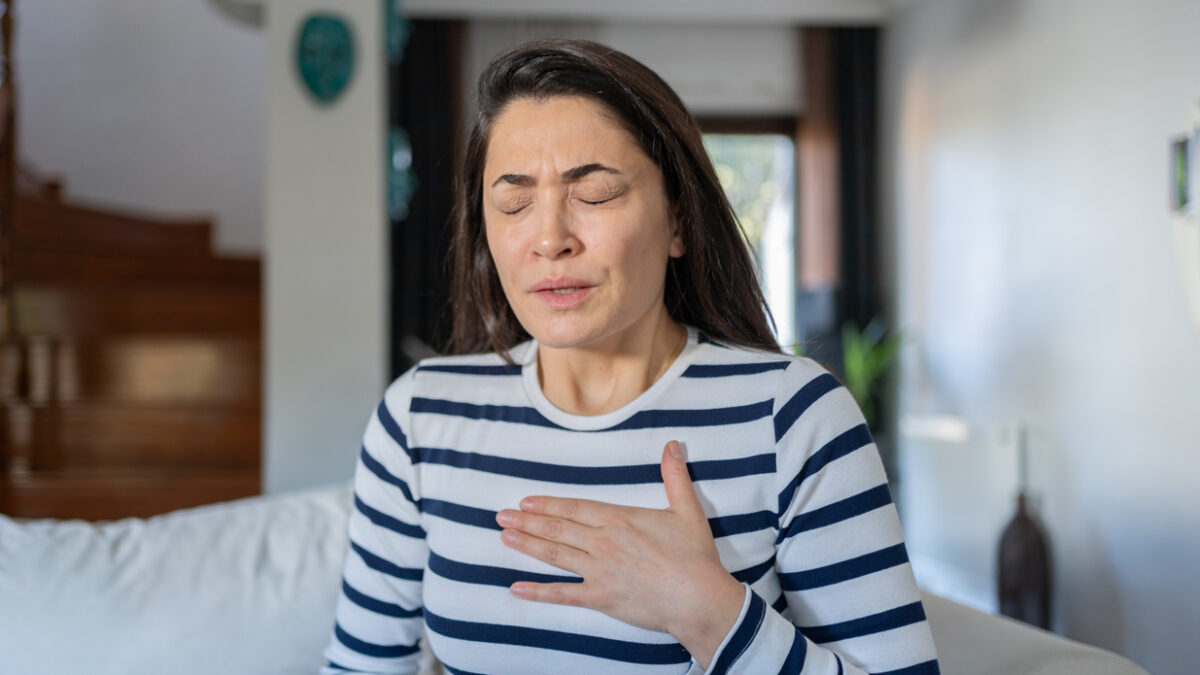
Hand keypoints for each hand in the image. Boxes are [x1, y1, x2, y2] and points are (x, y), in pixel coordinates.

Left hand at [495, 440, 745, 668]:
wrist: (699, 598)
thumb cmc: (694, 556)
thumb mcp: (687, 510)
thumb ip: (675, 476)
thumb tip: (671, 446)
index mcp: (619, 520)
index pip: (574, 508)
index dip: (548, 505)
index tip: (526, 502)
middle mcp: (603, 543)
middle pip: (557, 529)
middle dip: (527, 522)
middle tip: (501, 516)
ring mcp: (598, 571)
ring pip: (555, 556)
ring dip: (527, 546)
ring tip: (505, 538)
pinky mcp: (601, 598)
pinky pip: (563, 595)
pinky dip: (538, 592)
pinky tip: (517, 588)